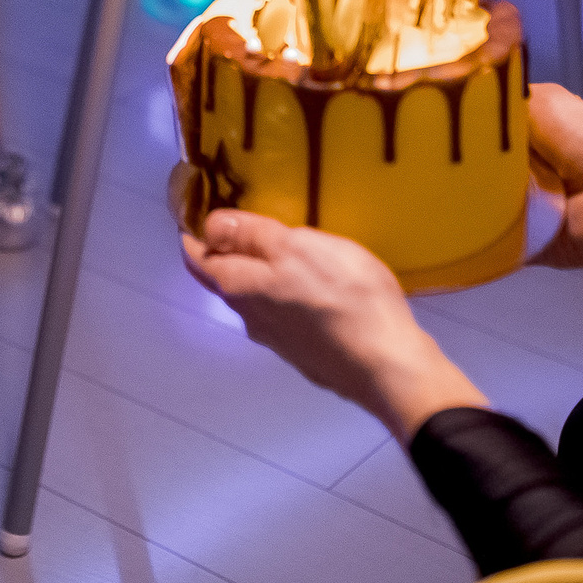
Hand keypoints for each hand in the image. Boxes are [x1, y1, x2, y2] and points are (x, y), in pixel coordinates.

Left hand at [182, 209, 485, 440]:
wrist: (388, 365)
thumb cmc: (344, 297)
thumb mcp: (297, 248)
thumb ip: (252, 236)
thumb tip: (209, 227)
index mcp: (240, 288)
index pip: (199, 260)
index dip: (194, 237)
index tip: (195, 217)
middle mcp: (251, 318)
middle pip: (226, 281)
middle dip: (226, 255)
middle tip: (237, 226)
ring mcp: (279, 341)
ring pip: (256, 301)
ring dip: (257, 277)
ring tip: (276, 252)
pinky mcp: (308, 354)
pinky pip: (285, 318)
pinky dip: (284, 297)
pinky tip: (308, 289)